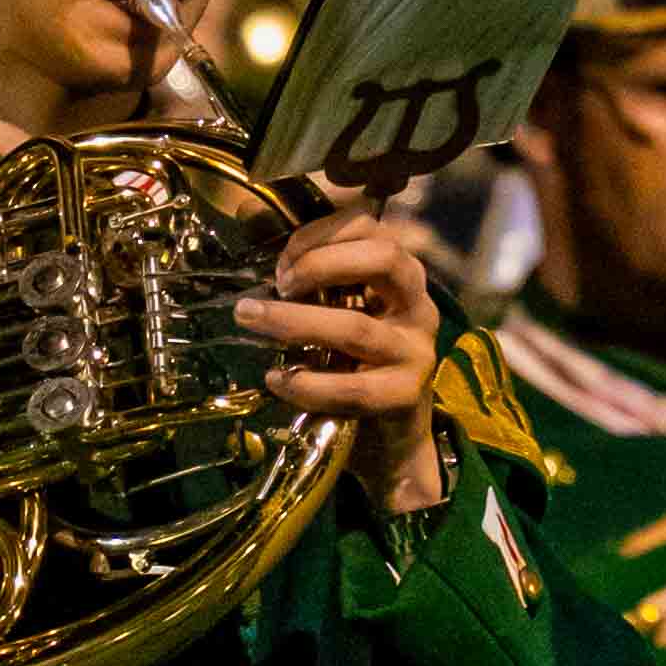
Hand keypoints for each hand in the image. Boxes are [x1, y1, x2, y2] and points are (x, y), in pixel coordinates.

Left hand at [236, 205, 445, 512]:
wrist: (390, 438)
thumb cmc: (355, 364)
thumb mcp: (339, 312)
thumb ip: (309, 279)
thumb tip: (249, 229)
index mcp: (399, 275)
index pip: (370, 226)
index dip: (320, 233)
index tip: (282, 259)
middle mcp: (416, 305)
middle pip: (384, 258)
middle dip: (322, 263)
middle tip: (279, 283)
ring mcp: (415, 351)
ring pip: (357, 327)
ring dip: (295, 321)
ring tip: (251, 319)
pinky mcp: (405, 396)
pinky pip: (353, 387)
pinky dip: (308, 383)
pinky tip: (277, 380)